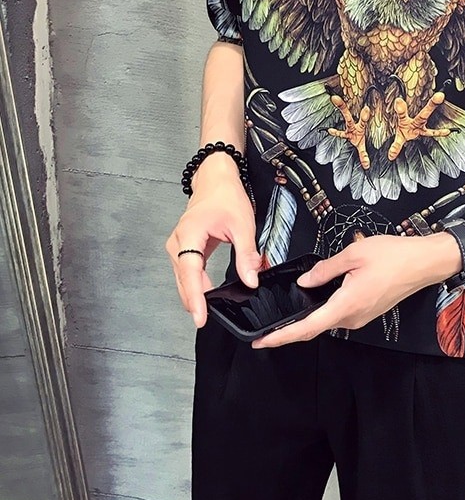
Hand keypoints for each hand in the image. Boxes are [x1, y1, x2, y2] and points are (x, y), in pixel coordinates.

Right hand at [165, 154, 261, 327]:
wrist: (215, 178)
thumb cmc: (225, 195)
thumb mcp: (243, 224)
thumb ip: (247, 253)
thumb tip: (251, 280)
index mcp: (189, 235)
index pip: (190, 273)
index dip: (195, 297)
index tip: (200, 316)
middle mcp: (178, 242)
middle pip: (183, 279)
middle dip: (193, 301)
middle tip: (205, 321)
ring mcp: (178, 246)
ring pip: (184, 278)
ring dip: (194, 295)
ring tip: (206, 312)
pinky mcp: (184, 248)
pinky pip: (187, 272)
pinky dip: (196, 285)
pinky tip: (206, 297)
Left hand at [251, 232, 455, 347]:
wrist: (424, 262)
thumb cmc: (394, 256)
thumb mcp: (353, 254)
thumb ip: (325, 269)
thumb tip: (306, 281)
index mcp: (346, 304)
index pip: (307, 327)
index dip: (282, 336)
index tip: (262, 342)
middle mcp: (353, 317)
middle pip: (315, 329)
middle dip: (290, 332)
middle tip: (267, 331)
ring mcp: (362, 317)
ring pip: (327, 322)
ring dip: (307, 321)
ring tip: (286, 316)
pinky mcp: (368, 311)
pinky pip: (339, 315)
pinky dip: (322, 313)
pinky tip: (314, 303)